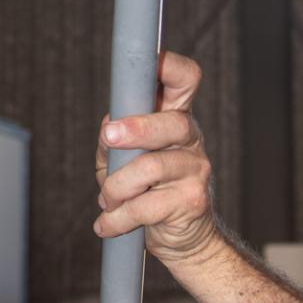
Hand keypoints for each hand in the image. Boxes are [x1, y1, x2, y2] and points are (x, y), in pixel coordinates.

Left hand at [94, 50, 217, 267]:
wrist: (182, 239)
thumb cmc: (145, 191)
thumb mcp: (122, 160)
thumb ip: (113, 140)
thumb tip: (110, 128)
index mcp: (174, 118)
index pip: (184, 80)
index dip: (169, 66)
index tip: (148, 63)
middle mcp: (190, 139)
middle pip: (171, 122)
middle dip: (136, 129)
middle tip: (109, 138)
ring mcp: (196, 170)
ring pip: (151, 167)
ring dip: (116, 187)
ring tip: (106, 201)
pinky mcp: (192, 201)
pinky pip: (145, 206)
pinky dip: (117, 218)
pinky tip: (107, 224)